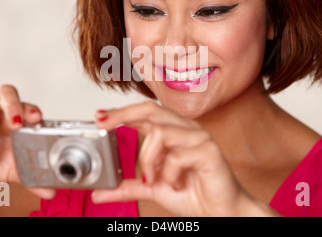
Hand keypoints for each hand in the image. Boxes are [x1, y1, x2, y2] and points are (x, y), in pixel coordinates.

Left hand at [92, 101, 266, 215]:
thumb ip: (128, 187)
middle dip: (124, 114)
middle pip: (151, 109)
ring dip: (149, 160)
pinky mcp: (208, 151)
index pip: (145, 113)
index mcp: (174, 132)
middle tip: (104, 124)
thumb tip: (100, 193)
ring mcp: (198, 137)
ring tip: (154, 179)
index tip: (99, 117)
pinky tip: (175, 184)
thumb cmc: (194, 195)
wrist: (222, 213)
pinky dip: (168, 174)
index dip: (122, 112)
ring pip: (160, 133)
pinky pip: (176, 157)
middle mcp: (185, 129)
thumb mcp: (153, 189)